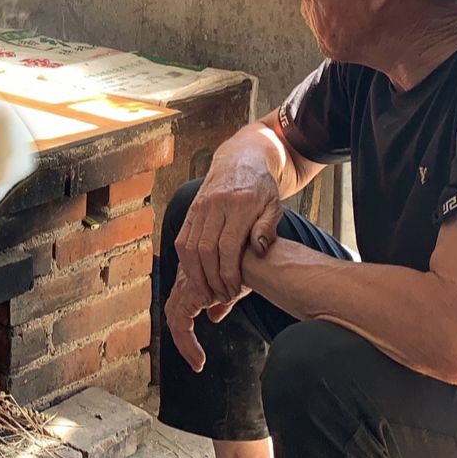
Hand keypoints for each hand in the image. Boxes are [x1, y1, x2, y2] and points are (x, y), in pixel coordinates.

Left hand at [165, 268, 249, 371]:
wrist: (263, 261)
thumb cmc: (255, 268)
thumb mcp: (235, 289)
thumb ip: (221, 302)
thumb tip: (213, 316)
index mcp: (196, 273)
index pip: (182, 305)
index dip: (185, 331)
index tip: (198, 353)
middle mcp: (188, 275)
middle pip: (174, 312)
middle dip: (182, 340)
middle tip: (195, 361)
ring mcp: (189, 282)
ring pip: (175, 319)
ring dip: (184, 344)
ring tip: (197, 362)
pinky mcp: (194, 291)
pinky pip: (181, 321)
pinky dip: (186, 341)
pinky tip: (200, 357)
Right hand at [174, 155, 283, 306]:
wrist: (240, 160)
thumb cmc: (260, 188)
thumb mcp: (274, 205)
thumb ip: (267, 227)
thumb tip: (258, 249)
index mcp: (240, 205)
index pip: (228, 246)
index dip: (229, 273)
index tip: (234, 291)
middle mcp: (216, 205)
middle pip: (206, 250)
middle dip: (211, 279)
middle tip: (220, 297)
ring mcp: (200, 207)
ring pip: (189, 246)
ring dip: (196, 274)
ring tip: (206, 292)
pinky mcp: (191, 210)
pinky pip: (182, 238)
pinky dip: (185, 261)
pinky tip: (194, 275)